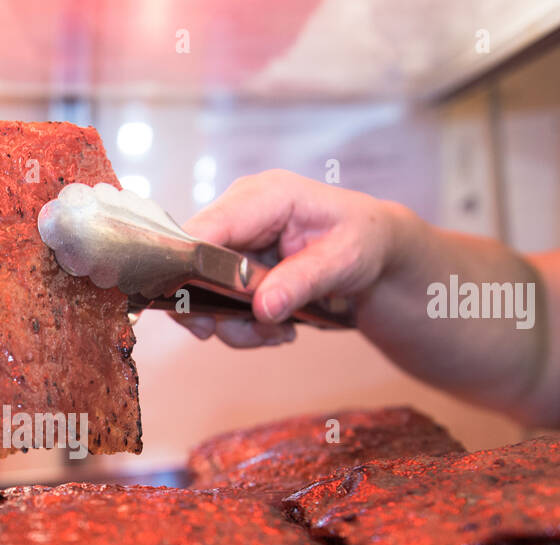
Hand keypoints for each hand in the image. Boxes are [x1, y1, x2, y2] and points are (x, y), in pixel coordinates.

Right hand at [176, 170, 408, 347]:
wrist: (371, 250)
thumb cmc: (362, 239)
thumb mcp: (344, 259)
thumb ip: (302, 281)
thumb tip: (261, 307)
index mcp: (266, 196)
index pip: (207, 227)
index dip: (188, 267)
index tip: (196, 312)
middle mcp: (240, 214)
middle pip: (192, 265)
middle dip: (217, 309)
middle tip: (255, 333)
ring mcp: (234, 240)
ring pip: (202, 292)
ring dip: (234, 324)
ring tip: (278, 332)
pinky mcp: (232, 264)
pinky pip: (218, 301)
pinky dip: (242, 324)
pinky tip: (275, 326)